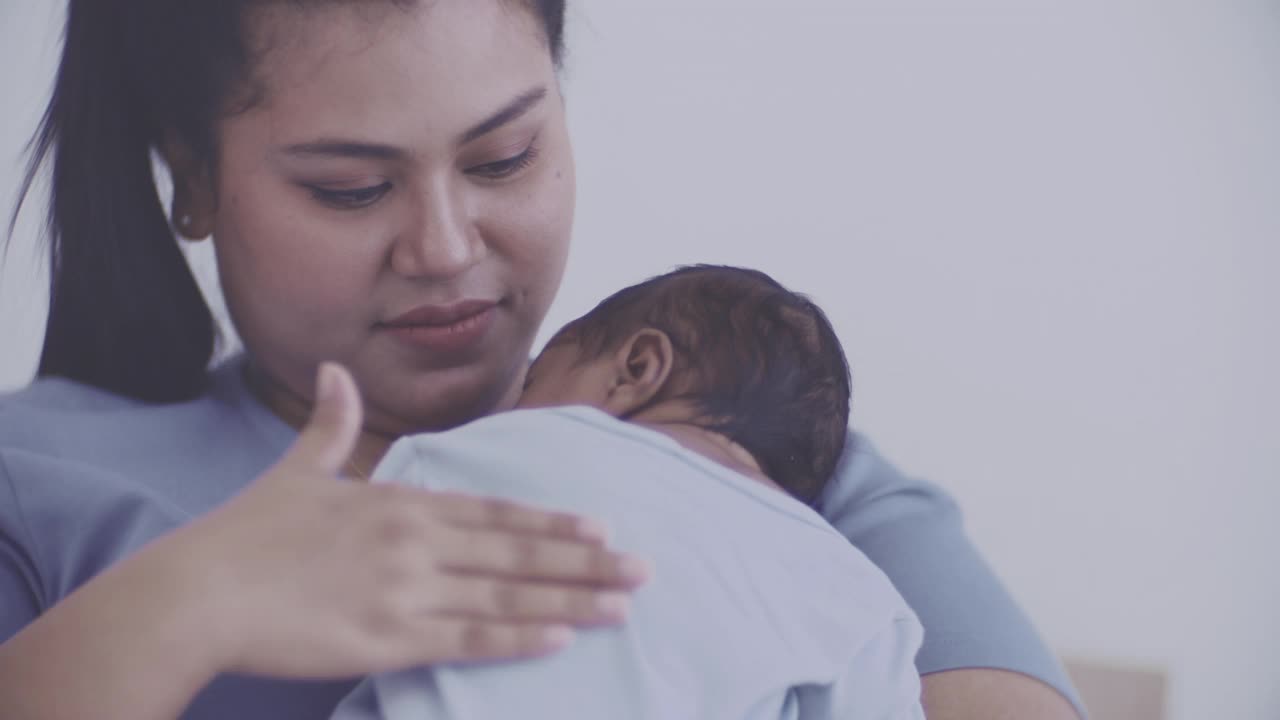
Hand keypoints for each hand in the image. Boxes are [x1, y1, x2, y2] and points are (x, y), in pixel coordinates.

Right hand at [182, 363, 649, 678]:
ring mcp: (405, 589)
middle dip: (585, 561)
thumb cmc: (246, 532)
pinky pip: (467, 638)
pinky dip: (517, 638)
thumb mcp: (296, 468)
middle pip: (517, 552)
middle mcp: (415, 541)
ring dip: (571, 600)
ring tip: (622, 606)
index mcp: (401, 502)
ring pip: (506, 595)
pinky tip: (561, 638)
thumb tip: (330, 369)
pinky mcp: (386, 637)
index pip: (495, 512)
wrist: (198, 590)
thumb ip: (330, 422)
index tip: (601, 527)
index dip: (551, 522)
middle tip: (643, 569)